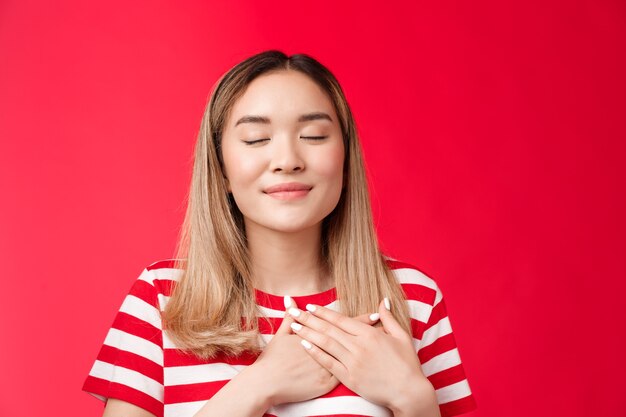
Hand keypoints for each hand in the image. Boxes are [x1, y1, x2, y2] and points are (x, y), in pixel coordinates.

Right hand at [251, 296, 380, 406]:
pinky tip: (371, 367)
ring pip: (353, 358)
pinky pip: (346, 376)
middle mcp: (326, 351)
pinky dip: (360, 370)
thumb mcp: (282, 335)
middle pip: (352, 339)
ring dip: (368, 351)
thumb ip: (289, 317)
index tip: (375, 314)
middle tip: (386, 326)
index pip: (344, 325)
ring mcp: (328, 368)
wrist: (268, 383)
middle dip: (369, 332)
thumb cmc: (274, 359)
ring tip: (383, 344)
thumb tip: (289, 300)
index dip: (360, 320)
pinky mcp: (326, 384)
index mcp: (318, 337)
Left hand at [287, 298, 435, 412]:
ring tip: (293, 325)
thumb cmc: (407, 364)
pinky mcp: (350, 378)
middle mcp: (359, 346)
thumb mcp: (401, 336)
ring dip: (308, 333)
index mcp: (370, 334)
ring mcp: (353, 362)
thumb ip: (389, 318)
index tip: (311, 306)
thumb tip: (383, 301)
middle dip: (309, 319)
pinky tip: (304, 345)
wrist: (408, 392)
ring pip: (326, 344)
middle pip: (329, 329)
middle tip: (294, 311)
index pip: (341, 320)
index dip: (324, 312)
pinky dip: (316, 353)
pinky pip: (329, 363)